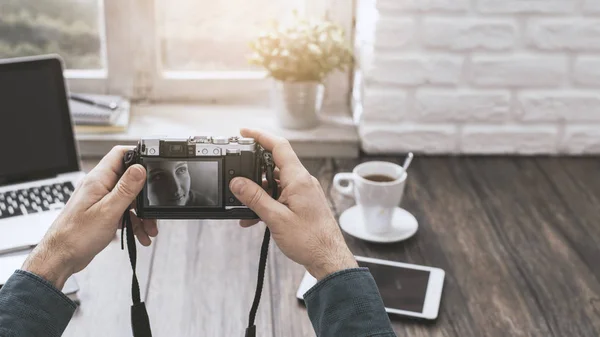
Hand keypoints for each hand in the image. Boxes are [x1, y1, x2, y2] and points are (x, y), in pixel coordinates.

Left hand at [22, 146, 157, 288]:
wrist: (61, 257)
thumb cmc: (76, 235)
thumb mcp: (108, 210)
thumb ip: (126, 189)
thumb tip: (140, 169)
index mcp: (98, 179)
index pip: (120, 154)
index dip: (138, 154)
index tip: (153, 165)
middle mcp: (99, 186)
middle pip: (129, 178)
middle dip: (144, 193)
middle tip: (153, 207)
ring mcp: (100, 199)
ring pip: (129, 198)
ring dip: (141, 212)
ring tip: (149, 228)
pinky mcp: (102, 212)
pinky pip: (123, 211)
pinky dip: (134, 222)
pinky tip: (140, 234)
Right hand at [229, 129, 356, 279]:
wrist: (328, 259)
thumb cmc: (310, 240)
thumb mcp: (276, 219)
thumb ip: (255, 199)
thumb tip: (238, 183)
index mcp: (298, 179)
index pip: (279, 146)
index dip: (260, 136)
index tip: (244, 132)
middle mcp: (303, 182)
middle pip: (275, 163)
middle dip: (254, 169)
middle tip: (237, 176)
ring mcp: (304, 192)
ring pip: (276, 182)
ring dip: (259, 191)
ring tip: (244, 206)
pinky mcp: (304, 203)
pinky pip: (282, 195)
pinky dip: (268, 202)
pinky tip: (255, 218)